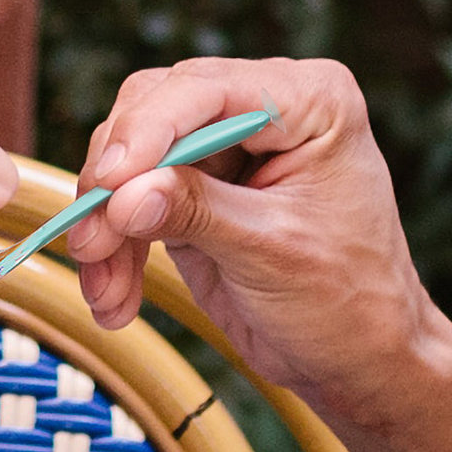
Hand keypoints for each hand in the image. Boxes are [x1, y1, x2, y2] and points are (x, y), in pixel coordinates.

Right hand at [66, 56, 436, 429]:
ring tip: (105, 289)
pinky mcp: (196, 191)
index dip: (148, 131)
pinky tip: (115, 299)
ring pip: (131, 160)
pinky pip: (132, 202)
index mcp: (310, 101)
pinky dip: (116, 249)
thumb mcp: (274, 253)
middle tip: (92, 243)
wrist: (358, 361)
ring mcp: (225, 149)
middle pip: (154, 112)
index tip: (108, 182)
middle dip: (116, 183)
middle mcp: (264, 109)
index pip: (207, 89)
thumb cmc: (348, 303)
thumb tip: (123, 193)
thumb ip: (197, 213)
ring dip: (107, 226)